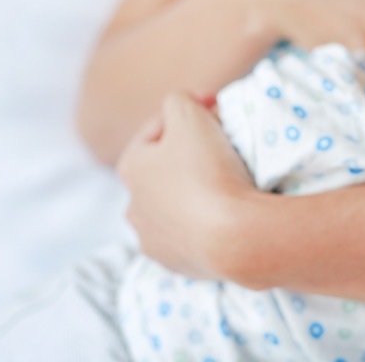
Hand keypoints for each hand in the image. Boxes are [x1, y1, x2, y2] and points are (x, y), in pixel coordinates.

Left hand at [117, 91, 255, 279]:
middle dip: (188, 154)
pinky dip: (202, 222)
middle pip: (164, 169)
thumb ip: (178, 99)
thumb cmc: (207, 168)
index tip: (217, 106)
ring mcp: (153, 241)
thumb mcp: (189, 113)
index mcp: (130, 168)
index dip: (189, 112)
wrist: (234, 238)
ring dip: (193, 191)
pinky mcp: (176, 265)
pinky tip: (223, 214)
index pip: (157, 128)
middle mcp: (133, 207)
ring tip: (224, 182)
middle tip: (222, 145)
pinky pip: (188, 235)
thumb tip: (182, 105)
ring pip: (173, 205)